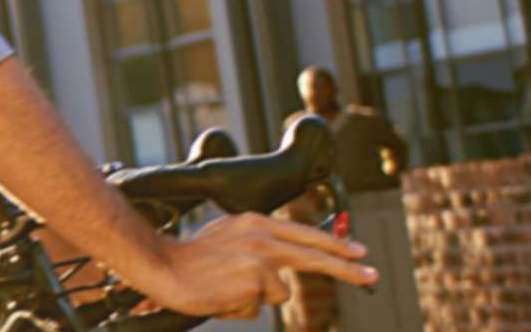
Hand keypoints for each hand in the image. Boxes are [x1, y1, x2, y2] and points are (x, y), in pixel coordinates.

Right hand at [133, 212, 372, 317]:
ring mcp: (259, 262)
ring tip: (225, 289)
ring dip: (257, 297)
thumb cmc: (190, 257)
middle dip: (347, 267)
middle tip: (371, 275)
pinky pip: (257, 307)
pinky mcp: (252, 286)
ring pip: (279, 292)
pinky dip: (240, 308)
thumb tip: (285, 265)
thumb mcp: (228, 236)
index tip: (360, 252)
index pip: (305, 233)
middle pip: (315, 255)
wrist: (159, 266)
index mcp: (255, 222)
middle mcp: (261, 238)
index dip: (336, 244)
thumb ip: (259, 243)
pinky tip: (220, 297)